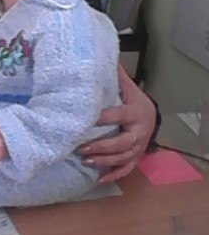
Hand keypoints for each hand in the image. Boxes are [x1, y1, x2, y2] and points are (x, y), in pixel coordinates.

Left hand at [77, 65, 156, 182]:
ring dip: (104, 161)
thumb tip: (103, 56)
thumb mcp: (128, 88)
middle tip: (81, 147)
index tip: (86, 119)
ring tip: (85, 161)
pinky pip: (127, 169)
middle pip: (121, 142)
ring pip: (123, 158)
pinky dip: (114, 174)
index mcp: (135, 113)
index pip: (118, 116)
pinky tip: (100, 179)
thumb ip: (115, 76)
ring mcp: (138, 147)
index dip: (104, 118)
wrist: (152, 116)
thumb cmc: (134, 101)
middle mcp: (139, 132)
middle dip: (101, 146)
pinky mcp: (136, 157)